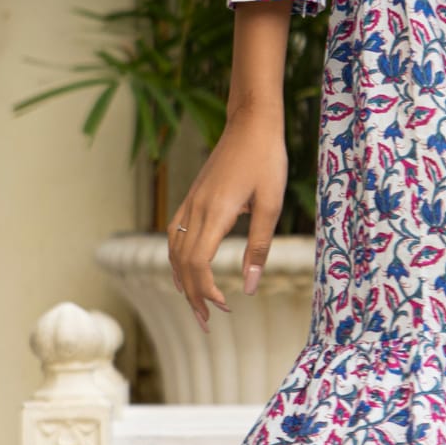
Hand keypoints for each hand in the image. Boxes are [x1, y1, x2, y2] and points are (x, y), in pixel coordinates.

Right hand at [167, 107, 288, 329]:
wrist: (251, 122)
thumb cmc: (267, 159)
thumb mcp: (272, 204)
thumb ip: (260, 247)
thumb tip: (250, 288)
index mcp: (215, 213)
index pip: (197, 265)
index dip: (205, 292)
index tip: (225, 307)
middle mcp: (195, 210)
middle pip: (182, 264)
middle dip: (192, 296)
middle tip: (208, 322)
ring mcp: (191, 202)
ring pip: (173, 250)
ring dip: (182, 280)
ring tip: (196, 303)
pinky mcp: (193, 196)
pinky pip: (175, 235)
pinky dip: (177, 259)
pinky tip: (186, 270)